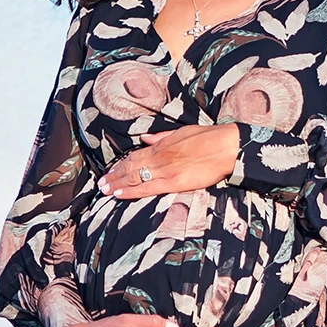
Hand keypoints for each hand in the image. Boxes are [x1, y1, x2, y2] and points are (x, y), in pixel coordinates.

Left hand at [106, 122, 238, 199]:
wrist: (226, 146)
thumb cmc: (209, 138)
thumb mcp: (181, 132)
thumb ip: (161, 137)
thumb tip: (144, 138)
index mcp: (161, 145)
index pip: (134, 156)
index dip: (120, 164)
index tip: (110, 171)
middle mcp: (158, 157)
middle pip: (130, 167)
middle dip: (114, 175)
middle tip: (100, 183)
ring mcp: (164, 170)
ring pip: (134, 177)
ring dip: (117, 184)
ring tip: (104, 190)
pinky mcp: (173, 182)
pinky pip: (147, 188)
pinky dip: (131, 191)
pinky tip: (119, 194)